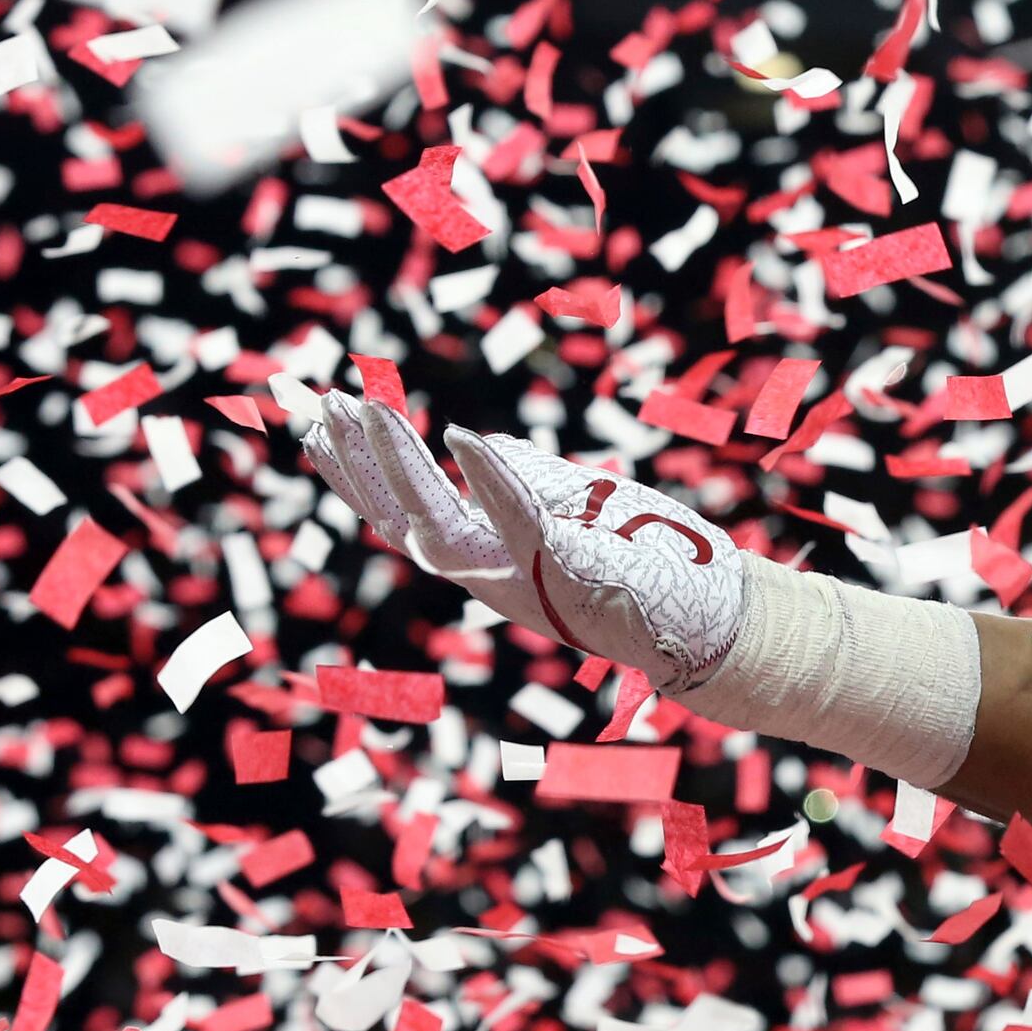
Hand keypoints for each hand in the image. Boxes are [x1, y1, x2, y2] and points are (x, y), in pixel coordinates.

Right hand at [306, 410, 749, 692]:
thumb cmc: (644, 561)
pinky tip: (459, 435)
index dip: (357, 476)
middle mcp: (490, 578)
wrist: (712, 622)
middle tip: (319, 408)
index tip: (321, 426)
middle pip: (399, 525)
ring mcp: (522, 579)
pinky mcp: (564, 569)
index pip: (402, 518)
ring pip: (438, 528)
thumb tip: (467, 443)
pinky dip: (487, 479)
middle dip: (356, 467)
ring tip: (368, 409)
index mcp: (487, 563)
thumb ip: (516, 478)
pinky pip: (517, 522)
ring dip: (400, 467)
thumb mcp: (566, 508)